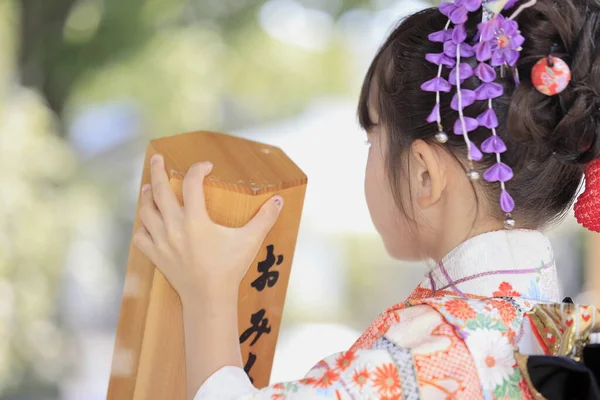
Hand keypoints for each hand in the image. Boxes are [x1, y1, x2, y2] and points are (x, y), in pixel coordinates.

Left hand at [133, 154, 283, 303]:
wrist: (209, 299)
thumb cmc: (229, 269)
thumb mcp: (250, 241)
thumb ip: (265, 219)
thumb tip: (279, 200)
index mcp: (195, 220)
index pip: (192, 184)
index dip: (198, 169)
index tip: (206, 167)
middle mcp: (174, 227)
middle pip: (159, 191)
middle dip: (157, 170)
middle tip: (157, 158)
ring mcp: (162, 242)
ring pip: (145, 212)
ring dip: (146, 196)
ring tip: (149, 186)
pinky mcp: (156, 256)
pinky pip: (140, 237)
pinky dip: (142, 227)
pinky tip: (147, 223)